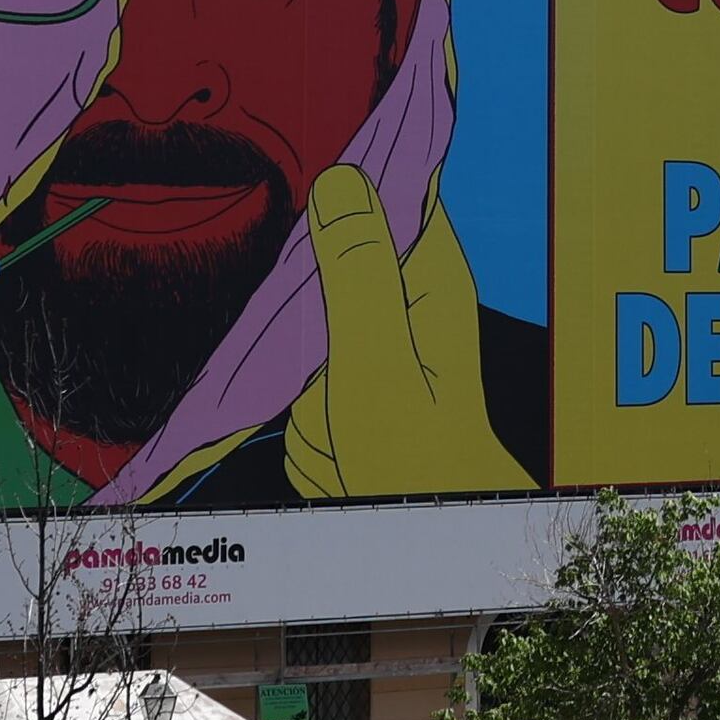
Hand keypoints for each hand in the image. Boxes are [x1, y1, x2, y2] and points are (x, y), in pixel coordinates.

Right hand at [283, 163, 531, 499]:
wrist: (422, 539)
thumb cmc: (417, 456)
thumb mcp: (378, 357)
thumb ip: (357, 272)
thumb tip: (339, 180)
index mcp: (427, 277)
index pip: (389, 188)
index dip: (344, 180)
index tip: (300, 187)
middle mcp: (400, 306)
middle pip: (322, 266)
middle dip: (305, 316)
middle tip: (333, 365)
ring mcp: (368, 353)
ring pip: (297, 334)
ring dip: (304, 385)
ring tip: (345, 418)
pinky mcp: (341, 396)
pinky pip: (292, 391)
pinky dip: (306, 423)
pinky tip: (337, 442)